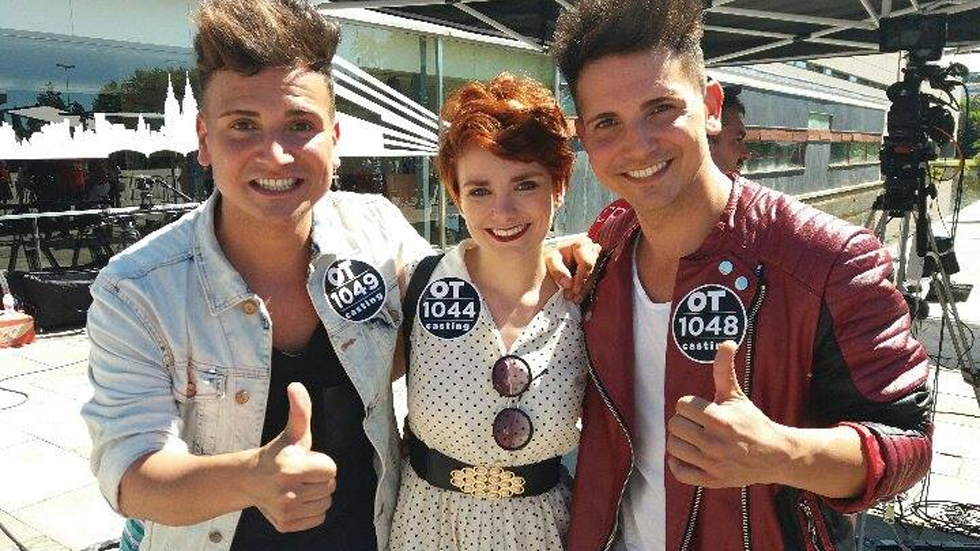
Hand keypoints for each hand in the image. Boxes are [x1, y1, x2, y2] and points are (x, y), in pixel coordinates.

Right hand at [250, 383, 336, 531]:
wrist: (249, 480)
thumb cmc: (276, 455)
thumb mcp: (292, 432)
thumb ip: (300, 410)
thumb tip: (296, 386)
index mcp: (291, 470)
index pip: (331, 469)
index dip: (322, 463)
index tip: (307, 461)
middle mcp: (287, 493)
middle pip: (330, 487)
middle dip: (320, 479)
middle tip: (302, 474)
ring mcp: (286, 511)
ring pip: (326, 504)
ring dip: (317, 495)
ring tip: (300, 486)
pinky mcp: (285, 525)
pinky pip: (318, 519)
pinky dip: (312, 511)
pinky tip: (298, 500)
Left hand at [545, 236, 600, 302]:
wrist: (553, 262)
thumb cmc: (551, 258)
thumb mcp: (551, 260)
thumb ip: (558, 270)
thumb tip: (569, 284)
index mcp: (582, 244)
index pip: (587, 264)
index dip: (580, 279)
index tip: (574, 290)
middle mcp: (593, 251)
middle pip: (592, 273)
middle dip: (582, 287)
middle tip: (571, 298)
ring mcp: (597, 261)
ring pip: (595, 280)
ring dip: (584, 291)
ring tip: (573, 299)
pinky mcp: (597, 270)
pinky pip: (595, 283)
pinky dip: (586, 292)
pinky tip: (579, 299)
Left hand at [666, 341, 789, 488]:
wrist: (775, 455)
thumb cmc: (751, 422)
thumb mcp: (737, 395)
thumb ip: (724, 370)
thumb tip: (726, 341)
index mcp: (719, 419)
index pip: (681, 405)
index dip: (689, 405)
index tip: (701, 409)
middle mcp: (715, 443)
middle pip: (674, 425)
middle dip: (683, 421)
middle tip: (696, 423)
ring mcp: (713, 464)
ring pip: (673, 447)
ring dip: (680, 441)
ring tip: (693, 437)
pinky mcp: (712, 480)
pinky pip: (679, 472)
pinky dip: (678, 463)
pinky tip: (687, 454)